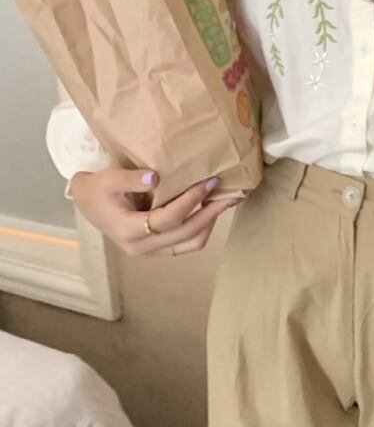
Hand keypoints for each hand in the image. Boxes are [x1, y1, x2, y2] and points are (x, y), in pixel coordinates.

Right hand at [69, 168, 243, 256]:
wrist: (88, 202)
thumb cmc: (98, 188)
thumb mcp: (108, 178)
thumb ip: (130, 178)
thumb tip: (155, 177)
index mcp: (129, 230)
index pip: (168, 218)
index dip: (192, 200)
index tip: (210, 181)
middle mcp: (141, 246)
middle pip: (185, 234)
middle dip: (211, 213)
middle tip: (231, 194)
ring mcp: (150, 250)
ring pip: (190, 244)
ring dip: (210, 223)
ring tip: (225, 201)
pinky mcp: (157, 247)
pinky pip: (186, 243)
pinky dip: (202, 227)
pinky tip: (210, 208)